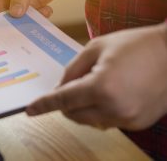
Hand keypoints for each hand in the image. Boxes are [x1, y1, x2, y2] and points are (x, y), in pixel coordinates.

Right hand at [0, 0, 65, 25]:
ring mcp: (16, 0)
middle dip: (3, 23)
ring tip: (36, 18)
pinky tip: (47, 10)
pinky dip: (38, 17)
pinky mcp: (29, 5)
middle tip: (9, 33)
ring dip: (24, 21)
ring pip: (14, 18)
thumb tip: (15, 14)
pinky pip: (30, 17)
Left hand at [26, 23, 166, 130]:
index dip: (44, 105)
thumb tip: (59, 89)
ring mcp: (128, 118)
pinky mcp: (138, 123)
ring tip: (101, 82)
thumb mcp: (96, 47)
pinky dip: (102, 110)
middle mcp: (114, 108)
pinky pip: (108, 121)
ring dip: (84, 106)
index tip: (30, 110)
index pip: (63, 101)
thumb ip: (72, 70)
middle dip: (67, 101)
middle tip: (79, 80)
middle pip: (73, 114)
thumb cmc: (136, 44)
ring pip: (89, 120)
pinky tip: (115, 91)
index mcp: (102, 87)